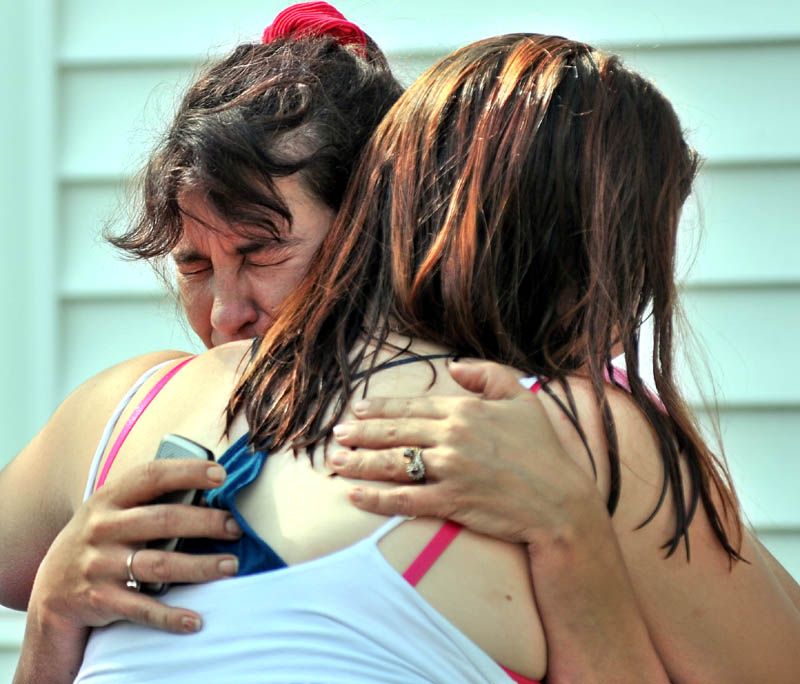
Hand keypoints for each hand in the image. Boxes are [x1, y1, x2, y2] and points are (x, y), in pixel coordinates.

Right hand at [29, 457, 241, 636]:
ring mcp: (100, 565)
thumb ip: (151, 499)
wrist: (52, 587)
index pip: (152, 476)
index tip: (220, 474)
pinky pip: (142, 609)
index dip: (187, 472)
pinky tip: (196, 620)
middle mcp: (103, 528)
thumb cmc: (102, 538)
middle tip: (236, 528)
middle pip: (163, 520)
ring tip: (231, 565)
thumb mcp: (113, 510)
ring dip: (200, 567)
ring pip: (159, 565)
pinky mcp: (101, 600)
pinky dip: (170, 616)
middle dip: (205, 523)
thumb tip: (208, 496)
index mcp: (110, 498)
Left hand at [330, 359, 600, 547]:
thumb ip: (487, 374)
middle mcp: (451, 437)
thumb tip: (453, 367)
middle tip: (337, 435)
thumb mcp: (522, 397)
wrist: (560, 501)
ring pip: (393, 464)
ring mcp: (449, 470)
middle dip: (360, 434)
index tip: (358, 410)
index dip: (380, 408)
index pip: (412, 406)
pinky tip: (355, 496)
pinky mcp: (451, 502)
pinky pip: (405, 500)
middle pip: (395, 433)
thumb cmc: (543, 448)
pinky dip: (376, 498)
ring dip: (359, 463)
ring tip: (335, 462)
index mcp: (465, 410)